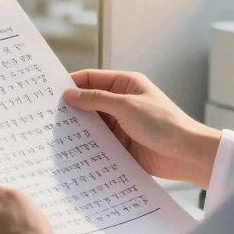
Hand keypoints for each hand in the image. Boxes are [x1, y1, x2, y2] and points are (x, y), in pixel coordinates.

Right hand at [65, 70, 220, 187]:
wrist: (186, 155)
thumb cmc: (164, 123)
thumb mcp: (127, 106)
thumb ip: (96, 99)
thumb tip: (70, 94)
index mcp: (126, 84)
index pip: (92, 79)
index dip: (72, 83)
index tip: (50, 91)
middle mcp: (121, 102)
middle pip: (89, 102)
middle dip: (72, 108)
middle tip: (47, 114)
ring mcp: (121, 124)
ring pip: (92, 123)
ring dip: (78, 128)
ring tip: (55, 133)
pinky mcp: (121, 145)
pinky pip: (99, 142)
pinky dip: (87, 144)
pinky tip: (73, 149)